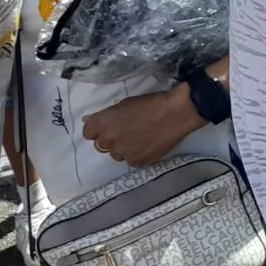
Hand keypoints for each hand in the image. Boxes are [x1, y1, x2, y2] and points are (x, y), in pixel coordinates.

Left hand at [82, 88, 204, 166]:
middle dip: (112, 139)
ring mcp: (122, 153)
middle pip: (102, 145)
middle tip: (128, 131)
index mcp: (103, 123)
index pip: (88, 133)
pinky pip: (131, 160)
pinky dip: (137, 154)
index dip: (98, 129)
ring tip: (140, 138)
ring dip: (124, 148)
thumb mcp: (125, 104)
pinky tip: (148, 144)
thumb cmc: (151, 103)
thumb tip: (88, 120)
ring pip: (117, 154)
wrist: (177, 113)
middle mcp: (109, 140)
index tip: (109, 126)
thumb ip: (106, 115)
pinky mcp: (137, 161)